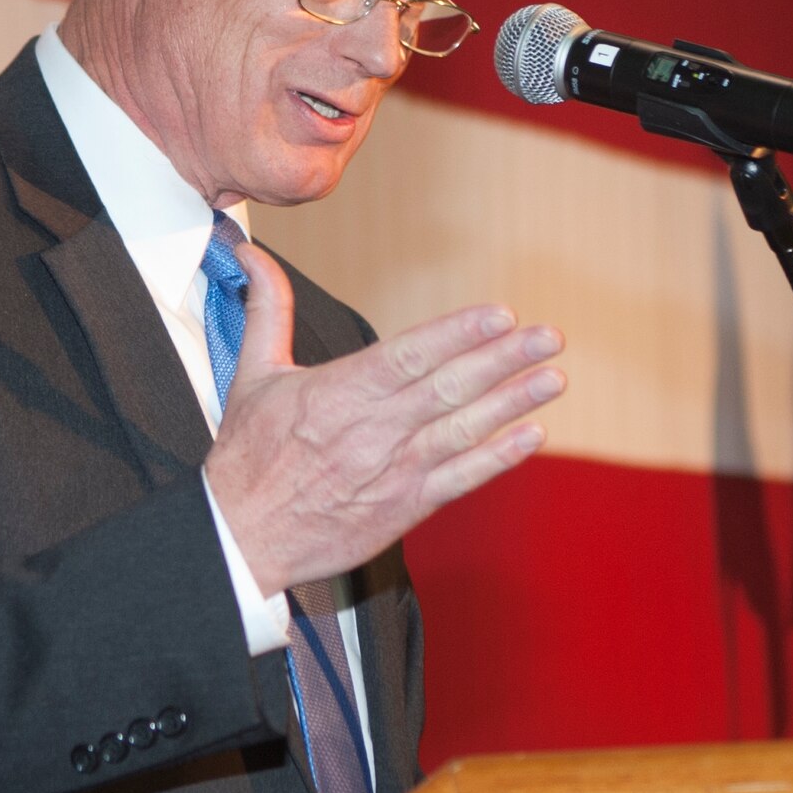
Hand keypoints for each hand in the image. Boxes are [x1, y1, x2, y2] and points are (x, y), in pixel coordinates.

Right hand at [204, 242, 564, 594]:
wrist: (240, 539)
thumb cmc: (247, 458)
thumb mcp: (252, 375)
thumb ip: (265, 309)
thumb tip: (250, 253)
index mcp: (338, 393)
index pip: (410, 355)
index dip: (458, 335)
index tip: (500, 315)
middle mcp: (372, 430)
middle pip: (447, 388)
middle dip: (503, 360)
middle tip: (548, 337)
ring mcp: (392, 471)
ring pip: (461, 430)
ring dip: (511, 403)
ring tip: (553, 378)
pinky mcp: (403, 507)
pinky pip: (459, 479)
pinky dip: (496, 459)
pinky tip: (531, 436)